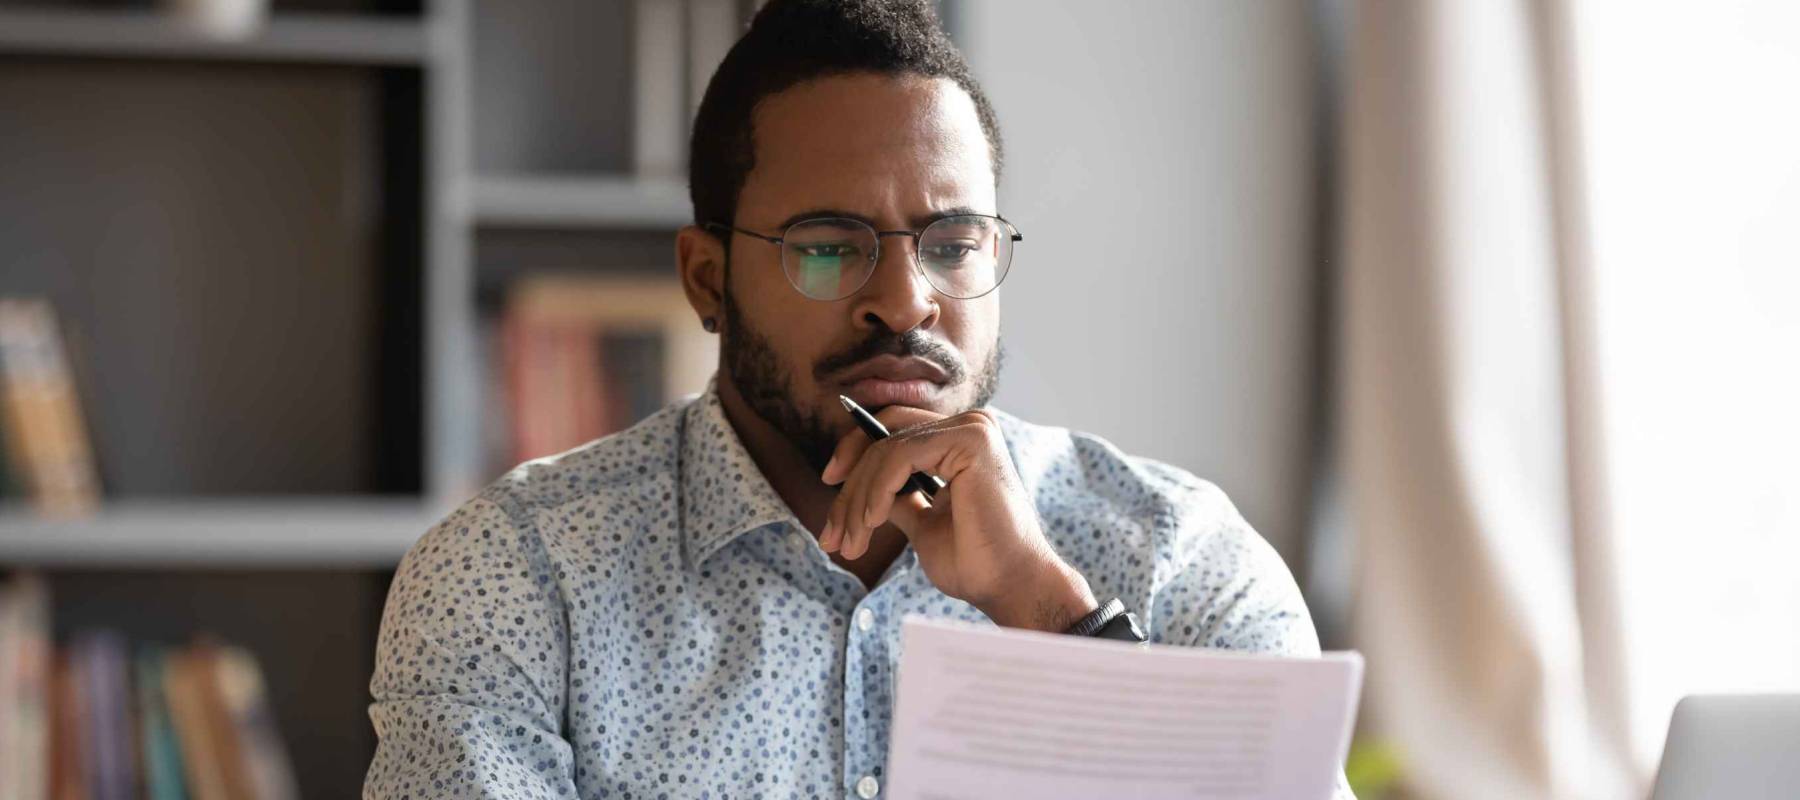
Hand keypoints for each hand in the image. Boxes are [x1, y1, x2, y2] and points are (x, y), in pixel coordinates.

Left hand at [817, 406, 1097, 630]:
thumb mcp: (922, 523)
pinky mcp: (970, 441)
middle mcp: (969, 425)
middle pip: (883, 433)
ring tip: (850, 543)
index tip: (829, 489)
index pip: (892, 431)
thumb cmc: (976, 561)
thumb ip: (899, 496)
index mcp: (960, 441)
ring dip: (857, 499)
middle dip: (848, 483)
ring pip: (885, 448)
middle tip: (832, 535)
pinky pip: (898, 455)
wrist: (1012, 587)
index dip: (853, 455)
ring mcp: (972, 428)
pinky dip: (875, 491)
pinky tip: (870, 523)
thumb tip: (860, 486)